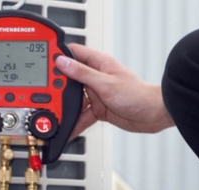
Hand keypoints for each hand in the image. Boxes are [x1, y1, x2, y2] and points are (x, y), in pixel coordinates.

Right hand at [55, 44, 173, 136]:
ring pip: (75, 99)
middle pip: (70, 79)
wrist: (154, 115)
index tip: (44, 65)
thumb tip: (63, 62)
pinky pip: (83, 115)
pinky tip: (67, 127)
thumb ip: (83, 74)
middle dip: (59, 87)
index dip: (58, 57)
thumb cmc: (138, 95)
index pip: (73, 54)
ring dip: (66, 106)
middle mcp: (96, 77)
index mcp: (98, 63)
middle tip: (46, 94)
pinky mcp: (100, 110)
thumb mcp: (106, 84)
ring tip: (54, 113)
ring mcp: (98, 94)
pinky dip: (76, 122)